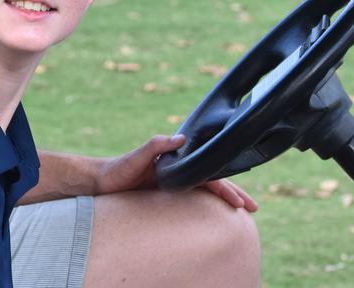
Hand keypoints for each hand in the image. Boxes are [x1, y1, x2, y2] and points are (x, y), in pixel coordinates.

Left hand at [96, 134, 258, 211]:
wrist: (101, 181)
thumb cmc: (117, 169)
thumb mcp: (136, 156)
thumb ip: (156, 145)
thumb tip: (181, 138)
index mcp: (176, 160)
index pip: (208, 173)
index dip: (226, 186)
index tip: (241, 200)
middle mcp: (178, 170)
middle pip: (213, 182)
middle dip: (234, 194)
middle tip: (253, 209)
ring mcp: (173, 182)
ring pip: (206, 190)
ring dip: (224, 200)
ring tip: (242, 213)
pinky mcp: (165, 193)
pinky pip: (192, 199)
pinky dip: (207, 206)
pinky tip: (215, 214)